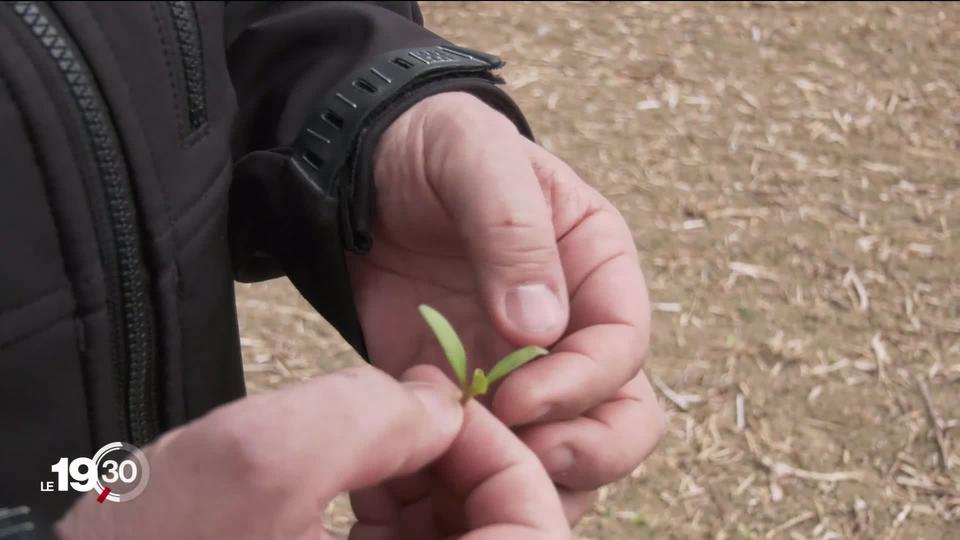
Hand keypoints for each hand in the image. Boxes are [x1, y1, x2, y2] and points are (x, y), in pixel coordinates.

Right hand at [55, 365, 565, 538]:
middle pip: (502, 534)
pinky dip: (397, 499)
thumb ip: (367, 415)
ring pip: (456, 536)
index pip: (534, 539)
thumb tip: (439, 402)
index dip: (509, 462)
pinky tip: (357, 463)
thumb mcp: (256, 460)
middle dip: (468, 463)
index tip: (450, 409)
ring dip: (433, 476)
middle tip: (418, 411)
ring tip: (381, 428)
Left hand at [348, 92, 665, 520]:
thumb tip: (541, 329)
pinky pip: (492, 451)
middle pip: (621, 413)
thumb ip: (512, 233)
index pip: (624, 341)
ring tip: (472, 475)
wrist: (362, 169)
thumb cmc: (431, 147)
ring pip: (566, 446)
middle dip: (586, 449)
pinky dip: (472, 474)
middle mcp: (573, 323)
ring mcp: (523, 364)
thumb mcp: (475, 159)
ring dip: (535, 475)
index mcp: (596, 263)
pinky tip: (428, 473)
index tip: (519, 400)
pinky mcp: (468, 390)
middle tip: (524, 464)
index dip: (583, 382)